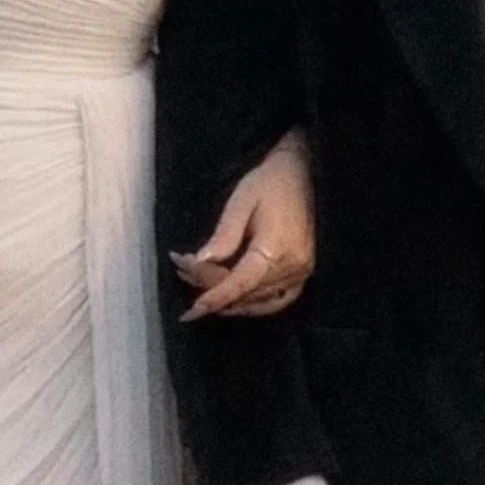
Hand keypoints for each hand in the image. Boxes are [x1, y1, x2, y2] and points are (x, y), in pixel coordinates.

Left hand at [172, 126, 314, 319]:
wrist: (302, 173)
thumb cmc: (270, 182)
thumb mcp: (241, 201)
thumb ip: (224, 235)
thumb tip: (201, 262)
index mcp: (276, 247)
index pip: (240, 282)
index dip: (214, 297)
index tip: (191, 311)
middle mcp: (292, 266)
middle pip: (244, 291)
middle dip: (211, 287)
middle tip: (181, 270)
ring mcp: (301, 273)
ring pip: (257, 300)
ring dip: (228, 299)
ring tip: (199, 287)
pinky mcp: (303, 273)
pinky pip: (277, 301)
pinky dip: (254, 305)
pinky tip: (234, 303)